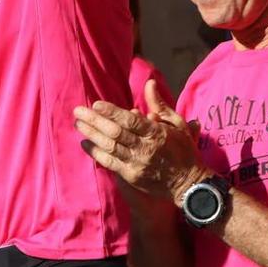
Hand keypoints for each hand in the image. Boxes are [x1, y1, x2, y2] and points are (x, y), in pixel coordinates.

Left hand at [73, 80, 210, 204]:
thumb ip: (159, 104)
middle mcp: (145, 148)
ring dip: (92, 134)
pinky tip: (85, 143)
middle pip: (116, 132)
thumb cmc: (182, 149)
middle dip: (95, 121)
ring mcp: (137, 163)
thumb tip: (149, 83)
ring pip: (110, 146)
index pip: (131, 121)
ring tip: (78, 124)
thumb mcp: (176, 124)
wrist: (189, 183)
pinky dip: (96, 152)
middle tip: (78, 111)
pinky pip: (110, 162)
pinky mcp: (131, 176)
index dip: (112, 112)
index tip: (96, 104)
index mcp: (156, 133)